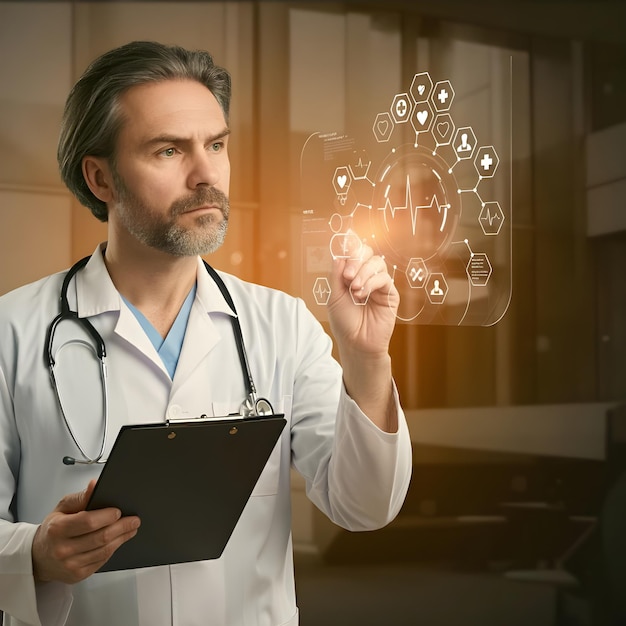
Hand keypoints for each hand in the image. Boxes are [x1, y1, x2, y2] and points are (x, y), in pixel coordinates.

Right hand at [32, 480, 140, 583]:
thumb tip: (94, 485)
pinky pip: (102, 561)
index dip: (107, 516)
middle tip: (134, 519)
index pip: (88, 522)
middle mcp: (62, 549)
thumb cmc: (53, 529)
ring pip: (104, 550)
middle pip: (100, 537)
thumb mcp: (62, 507)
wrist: (39, 556)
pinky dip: (113, 549)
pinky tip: (118, 540)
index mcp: (57, 529)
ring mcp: (70, 565)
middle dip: (122, 527)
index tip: (119, 511)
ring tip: (131, 528)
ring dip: (122, 538)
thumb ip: (81, 497)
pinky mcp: (78, 575)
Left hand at [326, 236, 399, 431]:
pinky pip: (384, 278)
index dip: (350, 247)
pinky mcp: (390, 293)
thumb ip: (336, 275)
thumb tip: (339, 254)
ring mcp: (379, 284)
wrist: (356, 343)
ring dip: (362, 273)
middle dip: (356, 259)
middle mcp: (366, 276)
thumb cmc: (345, 323)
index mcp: (352, 274)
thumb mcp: (334, 297)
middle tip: (346, 276)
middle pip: (366, 252)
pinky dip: (371, 282)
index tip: (344, 247)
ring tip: (354, 290)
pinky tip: (361, 294)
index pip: (353, 253)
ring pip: (376, 262)